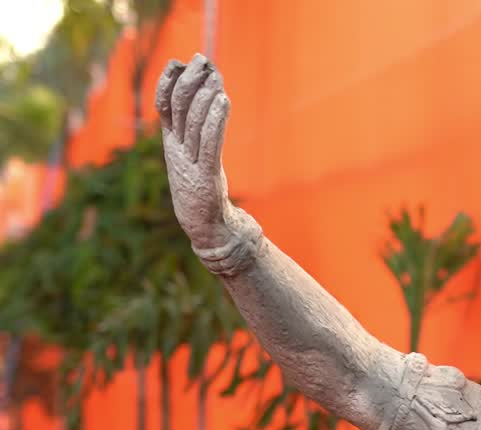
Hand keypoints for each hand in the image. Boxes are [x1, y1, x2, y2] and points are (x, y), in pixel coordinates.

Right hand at [156, 54, 235, 249]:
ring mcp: (188, 163)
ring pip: (194, 122)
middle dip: (190, 81)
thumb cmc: (200, 188)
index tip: (179, 61)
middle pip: (179, 108)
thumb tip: (204, 100)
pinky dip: (216, 119)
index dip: (168, 82)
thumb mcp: (192, 156)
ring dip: (205, 95)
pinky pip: (210, 142)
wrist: (203, 225)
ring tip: (215, 76)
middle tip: (203, 60)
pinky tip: (223, 100)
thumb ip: (195, 132)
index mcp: (170, 144)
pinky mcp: (205, 175)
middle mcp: (175, 150)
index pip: (163, 106)